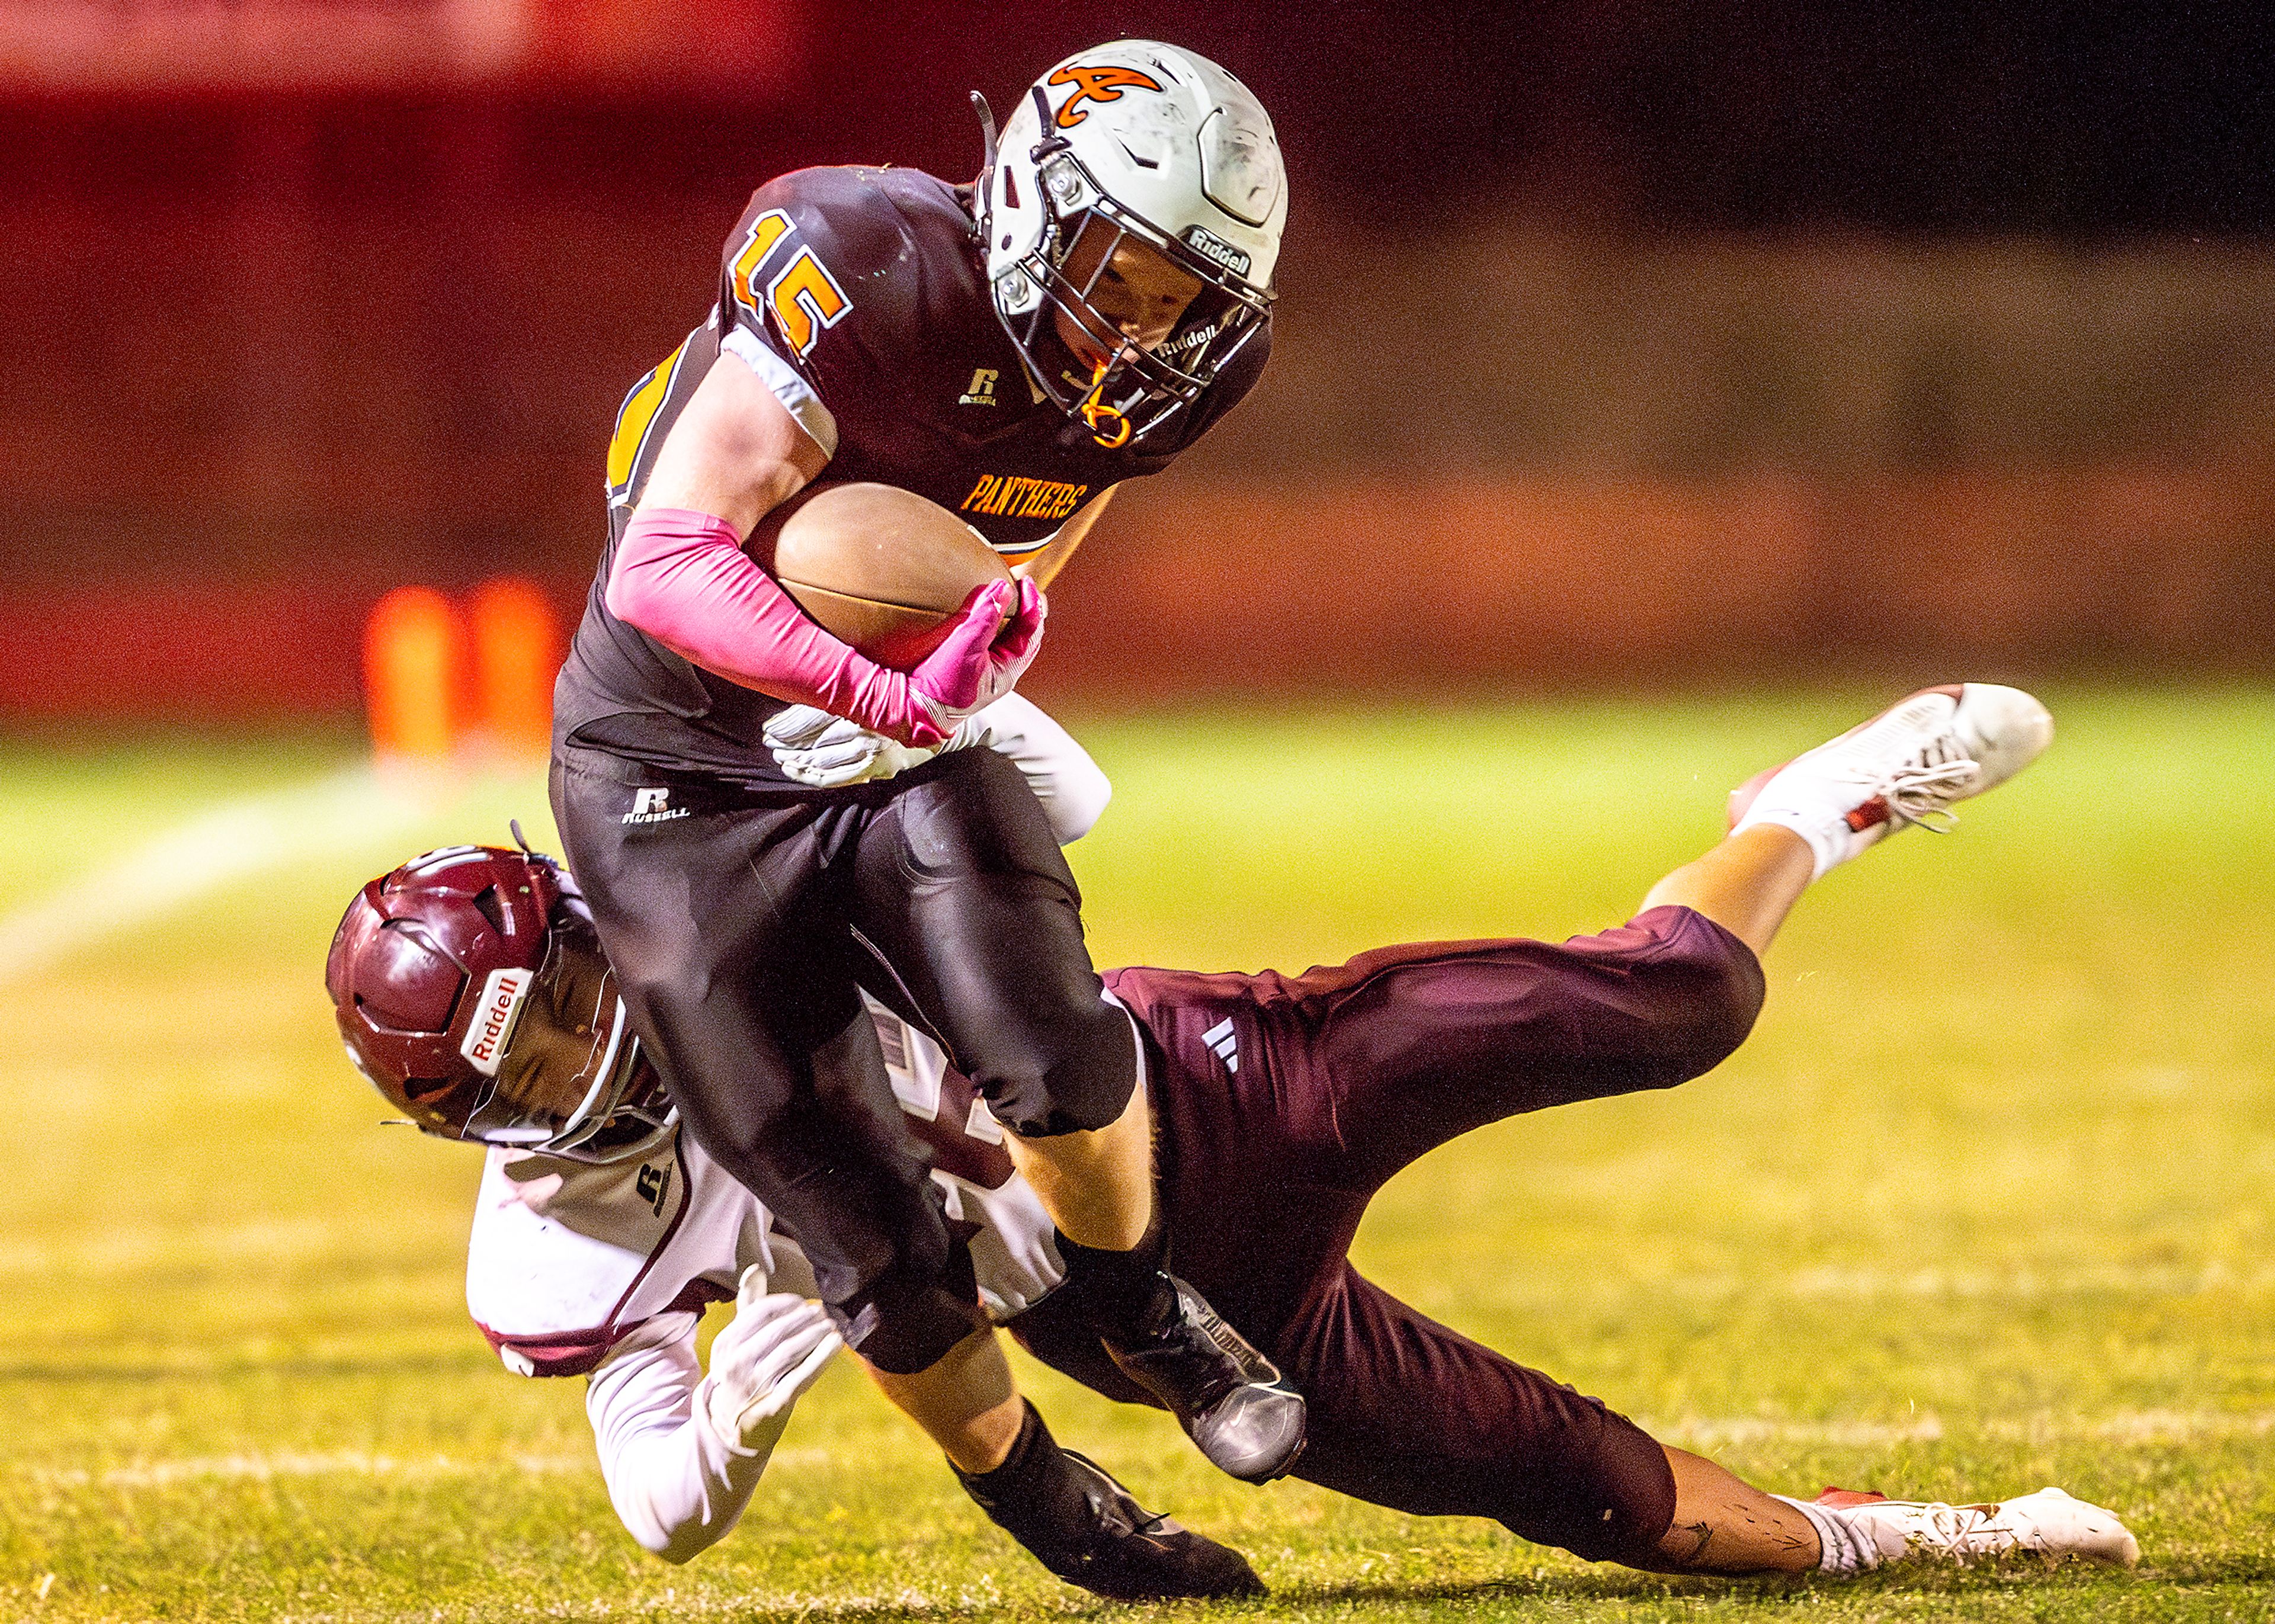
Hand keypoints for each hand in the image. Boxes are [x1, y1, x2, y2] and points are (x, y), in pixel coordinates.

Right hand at [699, 1266, 842, 1453]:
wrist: (733, 1424)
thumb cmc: (743, 1371)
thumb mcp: (737, 1341)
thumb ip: (749, 1305)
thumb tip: (755, 1269)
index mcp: (725, 1343)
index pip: (761, 1311)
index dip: (788, 1303)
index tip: (804, 1302)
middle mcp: (735, 1363)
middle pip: (778, 1331)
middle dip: (806, 1318)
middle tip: (824, 1312)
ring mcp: (753, 1385)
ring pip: (791, 1351)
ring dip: (817, 1335)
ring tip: (832, 1326)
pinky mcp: (773, 1404)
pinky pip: (801, 1376)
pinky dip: (822, 1357)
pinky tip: (836, 1344)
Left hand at [765, 704, 953, 787]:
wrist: (933, 719)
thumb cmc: (893, 700)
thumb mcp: (863, 691)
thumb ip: (832, 698)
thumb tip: (794, 712)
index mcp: (857, 704)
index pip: (810, 718)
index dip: (785, 728)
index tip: (768, 733)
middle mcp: (863, 727)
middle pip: (813, 741)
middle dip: (787, 747)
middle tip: (771, 748)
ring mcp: (872, 750)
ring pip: (823, 761)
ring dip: (797, 763)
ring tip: (782, 761)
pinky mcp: (878, 768)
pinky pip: (839, 778)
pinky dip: (815, 777)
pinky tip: (800, 773)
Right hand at [908, 578, 1046, 734]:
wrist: (915, 709)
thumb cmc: (943, 686)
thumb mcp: (966, 647)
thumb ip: (986, 617)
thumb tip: (1002, 589)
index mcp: (1008, 670)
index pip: (1030, 631)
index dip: (1031, 604)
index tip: (1024, 581)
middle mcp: (1001, 670)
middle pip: (1023, 633)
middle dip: (1024, 608)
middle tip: (1019, 585)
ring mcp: (985, 669)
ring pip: (1005, 636)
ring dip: (1006, 614)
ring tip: (1001, 592)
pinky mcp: (968, 665)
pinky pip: (985, 639)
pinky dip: (987, 621)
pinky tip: (978, 610)